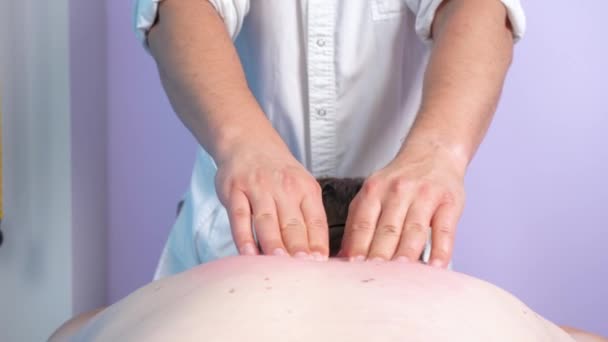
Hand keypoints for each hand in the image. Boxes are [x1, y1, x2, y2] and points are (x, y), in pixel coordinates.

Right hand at [215, 138, 328, 259]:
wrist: (248, 143)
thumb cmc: (278, 174)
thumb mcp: (301, 187)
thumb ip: (307, 217)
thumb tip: (316, 255)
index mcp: (306, 189)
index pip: (316, 221)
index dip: (318, 244)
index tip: (320, 265)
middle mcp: (284, 188)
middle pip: (293, 225)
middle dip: (299, 249)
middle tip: (303, 270)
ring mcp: (258, 189)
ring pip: (267, 222)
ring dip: (274, 244)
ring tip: (279, 265)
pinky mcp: (235, 191)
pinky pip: (239, 217)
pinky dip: (243, 237)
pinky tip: (248, 253)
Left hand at [339, 142, 465, 266]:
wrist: (433, 152)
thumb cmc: (401, 180)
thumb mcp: (373, 192)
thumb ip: (358, 223)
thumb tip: (343, 256)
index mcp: (374, 190)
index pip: (363, 224)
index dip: (357, 248)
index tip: (352, 269)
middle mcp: (398, 191)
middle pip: (387, 230)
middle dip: (379, 256)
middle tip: (373, 279)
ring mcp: (424, 196)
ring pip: (414, 231)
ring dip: (406, 254)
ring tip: (401, 277)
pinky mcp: (448, 203)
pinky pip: (444, 230)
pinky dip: (440, 250)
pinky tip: (435, 267)